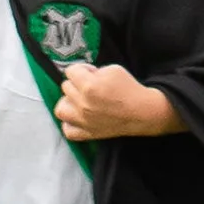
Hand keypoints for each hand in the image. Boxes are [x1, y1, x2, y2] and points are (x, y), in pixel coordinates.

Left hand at [54, 61, 180, 143]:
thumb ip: (94, 70)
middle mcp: (82, 104)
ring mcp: (83, 121)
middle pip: (66, 87)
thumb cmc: (129, 89)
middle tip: (91, 86)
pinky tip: (79, 117)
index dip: (81, 69)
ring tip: (79, 101)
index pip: (70, 71)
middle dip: (77, 83)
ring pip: (60, 108)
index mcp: (89, 86)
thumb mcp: (113, 69)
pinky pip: (67, 130)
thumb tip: (84, 75)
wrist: (142, 112)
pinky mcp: (87, 134)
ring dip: (68, 102)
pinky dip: (70, 123)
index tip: (90, 72)